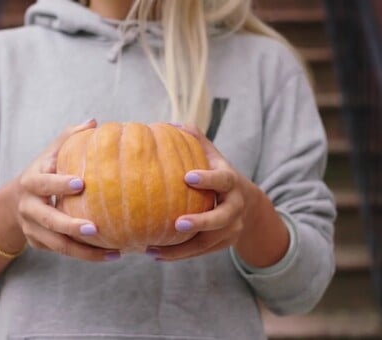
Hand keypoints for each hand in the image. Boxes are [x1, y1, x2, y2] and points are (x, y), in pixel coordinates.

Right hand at [16, 118, 120, 261]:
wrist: (15, 203)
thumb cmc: (43, 172)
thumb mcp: (51, 153)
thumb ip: (69, 137)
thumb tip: (94, 122)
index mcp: (31, 182)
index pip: (43, 183)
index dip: (59, 184)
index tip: (81, 184)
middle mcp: (29, 207)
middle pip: (49, 220)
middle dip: (71, 226)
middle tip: (96, 229)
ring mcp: (32, 229)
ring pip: (58, 244)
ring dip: (85, 252)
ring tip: (115, 253)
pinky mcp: (38, 244)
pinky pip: (63, 252)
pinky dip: (86, 256)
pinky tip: (110, 255)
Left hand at [147, 125, 259, 260]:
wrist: (250, 208)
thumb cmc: (221, 176)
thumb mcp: (214, 157)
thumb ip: (197, 140)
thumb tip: (172, 124)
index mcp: (232, 183)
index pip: (224, 181)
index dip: (208, 179)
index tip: (187, 177)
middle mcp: (235, 208)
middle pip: (221, 218)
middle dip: (200, 222)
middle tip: (176, 224)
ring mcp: (231, 229)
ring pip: (207, 243)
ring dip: (180, 248)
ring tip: (152, 249)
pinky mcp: (224, 245)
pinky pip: (199, 253)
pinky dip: (178, 255)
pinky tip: (155, 255)